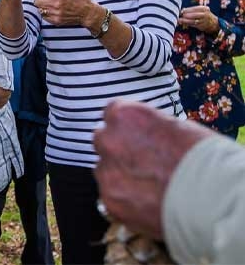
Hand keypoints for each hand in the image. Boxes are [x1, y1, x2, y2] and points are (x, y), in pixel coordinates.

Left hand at [33, 0, 95, 25]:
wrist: (87, 12)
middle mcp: (56, 4)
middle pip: (36, 1)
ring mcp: (55, 13)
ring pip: (39, 8)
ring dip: (42, 5)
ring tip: (50, 4)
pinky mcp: (56, 21)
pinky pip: (43, 16)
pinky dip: (46, 13)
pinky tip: (53, 10)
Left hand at [93, 100, 212, 238]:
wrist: (211, 199)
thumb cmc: (203, 158)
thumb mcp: (175, 127)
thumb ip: (148, 129)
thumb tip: (142, 134)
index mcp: (124, 115)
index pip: (111, 113)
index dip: (126, 126)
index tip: (135, 135)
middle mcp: (108, 140)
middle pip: (103, 140)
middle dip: (118, 149)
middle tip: (141, 162)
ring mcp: (106, 172)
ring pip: (104, 170)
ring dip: (119, 175)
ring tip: (148, 186)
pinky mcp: (109, 200)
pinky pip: (109, 196)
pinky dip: (123, 198)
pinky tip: (146, 201)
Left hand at [179, 6, 216, 33]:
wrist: (213, 22)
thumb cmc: (204, 14)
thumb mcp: (201, 10)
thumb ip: (192, 10)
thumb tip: (183, 10)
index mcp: (204, 9)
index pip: (195, 8)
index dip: (187, 10)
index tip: (181, 11)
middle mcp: (205, 14)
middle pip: (194, 15)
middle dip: (186, 15)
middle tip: (181, 15)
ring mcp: (203, 21)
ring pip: (193, 21)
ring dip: (185, 21)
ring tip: (179, 20)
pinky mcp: (201, 26)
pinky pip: (193, 25)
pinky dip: (188, 24)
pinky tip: (183, 23)